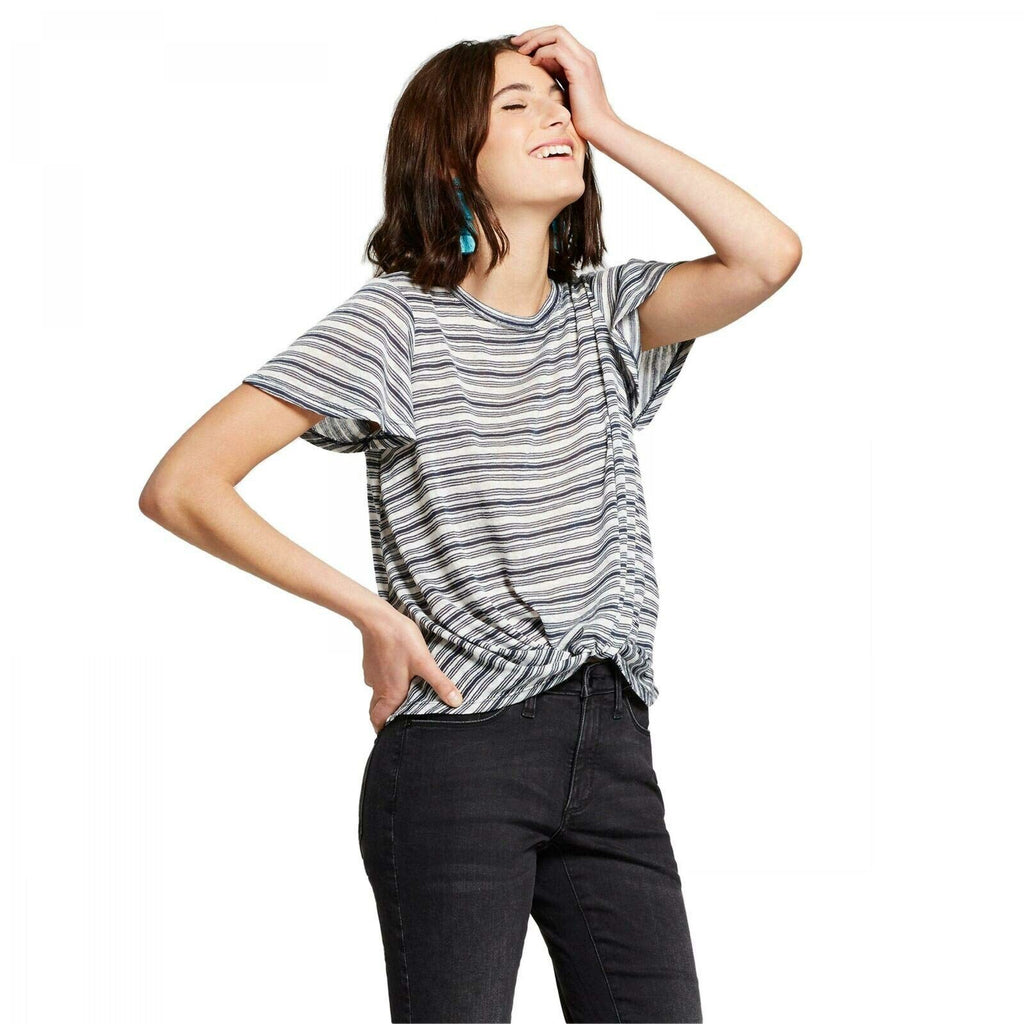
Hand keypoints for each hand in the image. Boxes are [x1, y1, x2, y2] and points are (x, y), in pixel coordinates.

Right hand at [359, 607, 461, 732]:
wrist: (378, 619)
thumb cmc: (400, 640)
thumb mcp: (425, 663)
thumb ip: (440, 683)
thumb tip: (455, 702)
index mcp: (390, 693)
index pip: (379, 720)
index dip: (383, 730)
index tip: (389, 737)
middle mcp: (378, 687)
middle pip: (376, 709)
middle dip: (384, 717)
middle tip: (396, 719)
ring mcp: (372, 674)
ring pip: (378, 693)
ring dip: (387, 698)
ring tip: (403, 695)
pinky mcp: (371, 662)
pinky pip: (377, 678)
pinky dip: (385, 681)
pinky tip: (397, 672)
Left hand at [509, 26, 621, 146]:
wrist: (599, 128)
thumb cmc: (583, 117)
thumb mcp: (566, 90)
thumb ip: (556, 74)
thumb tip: (539, 64)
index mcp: (583, 59)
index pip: (559, 37)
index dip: (539, 37)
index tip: (521, 46)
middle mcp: (585, 55)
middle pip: (556, 30)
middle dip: (533, 33)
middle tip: (515, 42)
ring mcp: (584, 60)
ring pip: (556, 34)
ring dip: (535, 40)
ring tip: (521, 51)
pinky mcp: (580, 70)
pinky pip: (557, 50)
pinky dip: (542, 53)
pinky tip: (533, 63)